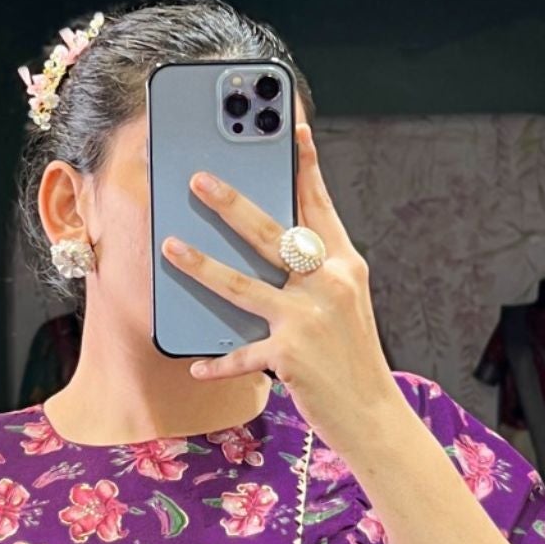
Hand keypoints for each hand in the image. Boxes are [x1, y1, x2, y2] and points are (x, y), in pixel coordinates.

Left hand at [160, 121, 398, 459]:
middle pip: (272, 234)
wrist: (374, 416)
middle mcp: (329, 285)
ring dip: (202, 265)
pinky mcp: (290, 356)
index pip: (319, 206)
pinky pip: (242, 354)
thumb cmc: (352, 358)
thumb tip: (271, 247)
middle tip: (199, 179)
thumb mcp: (345, 304)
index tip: (291, 127)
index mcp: (344, 265)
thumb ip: (315, 273)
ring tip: (170, 247)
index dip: (304, 166)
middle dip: (231, 204)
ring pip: (243, 286)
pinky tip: (197, 364)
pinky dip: (218, 362)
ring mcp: (309, 319)